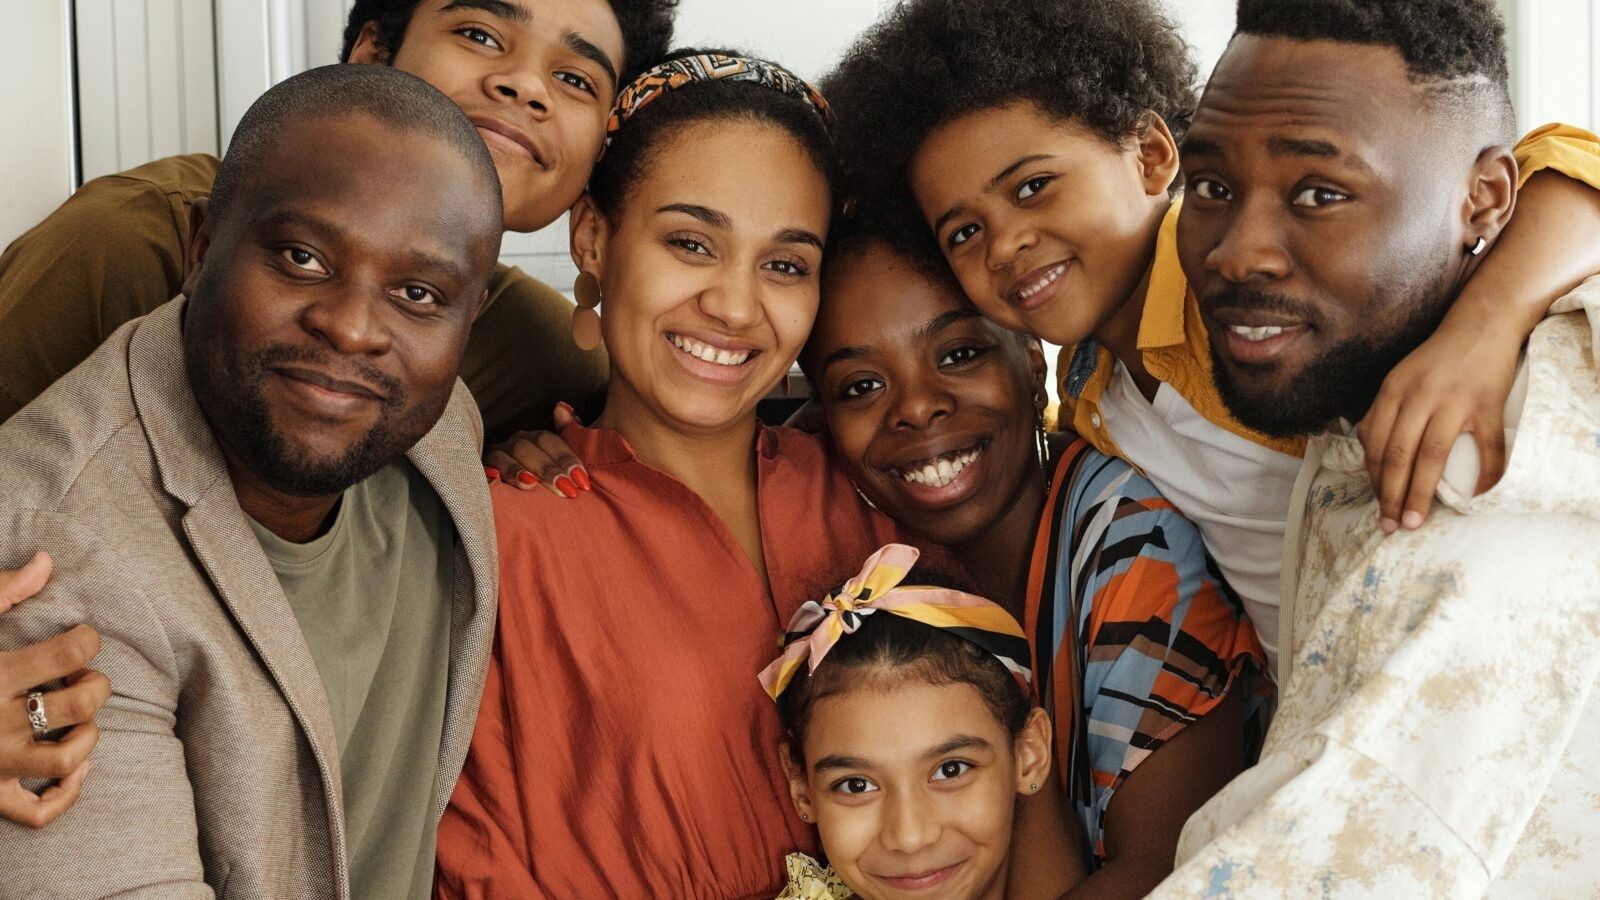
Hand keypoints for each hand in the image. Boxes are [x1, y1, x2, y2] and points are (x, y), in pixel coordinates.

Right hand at [0, 551, 108, 827]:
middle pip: (81, 702)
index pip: (70, 650)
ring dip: (89, 736)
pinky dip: (66, 794)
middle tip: (81, 675)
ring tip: (80, 718)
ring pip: (67, 757)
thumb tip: (47, 562)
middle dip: (96, 683)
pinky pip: (38, 811)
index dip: (88, 638)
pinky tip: (75, 767)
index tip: (81, 636)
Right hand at [483, 402, 592, 497]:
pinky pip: (480, 469)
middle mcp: (514, 444)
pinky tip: (494, 478)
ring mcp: (495, 457)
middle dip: (547, 468)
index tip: (582, 480)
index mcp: (534, 439)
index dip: (566, 458)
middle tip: (565, 489)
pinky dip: (487, 472)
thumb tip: (563, 407)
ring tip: (531, 485)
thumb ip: (567, 434)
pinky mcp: (480, 471)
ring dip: (517, 470)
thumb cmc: (544, 480)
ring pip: (503, 457)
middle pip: (527, 448)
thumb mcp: (559, 461)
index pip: (549, 441)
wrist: (517, 502)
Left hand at [1358, 317, 1516, 532]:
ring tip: (1415, 520)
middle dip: (1390, 495)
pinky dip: (1485, 475)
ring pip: (1431, 457)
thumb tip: (1366, 449)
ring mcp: (1455, 401)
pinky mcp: (1488, 404)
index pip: (1375, 443)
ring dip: (1420, 493)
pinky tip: (1475, 497)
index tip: (1376, 504)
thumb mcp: (1399, 377)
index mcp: (1393, 390)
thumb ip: (1383, 410)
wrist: (1482, 323)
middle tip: (1390, 525)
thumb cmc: (1437, 357)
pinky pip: (1488, 448)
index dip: (1373, 479)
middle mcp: (1419, 396)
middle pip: (1397, 455)